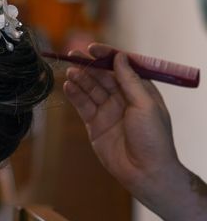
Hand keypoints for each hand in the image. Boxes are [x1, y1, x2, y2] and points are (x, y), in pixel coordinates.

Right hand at [63, 43, 183, 206]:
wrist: (144, 172)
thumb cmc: (153, 138)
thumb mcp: (144, 104)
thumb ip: (130, 80)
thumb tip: (120, 57)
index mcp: (140, 91)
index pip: (121, 67)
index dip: (107, 56)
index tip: (93, 48)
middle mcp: (123, 98)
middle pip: (102, 76)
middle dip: (89, 65)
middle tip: (74, 55)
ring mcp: (108, 111)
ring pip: (91, 89)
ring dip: (80, 79)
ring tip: (69, 71)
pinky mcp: (94, 124)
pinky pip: (83, 105)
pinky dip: (75, 95)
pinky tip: (68, 86)